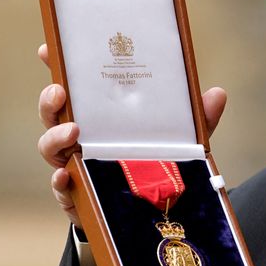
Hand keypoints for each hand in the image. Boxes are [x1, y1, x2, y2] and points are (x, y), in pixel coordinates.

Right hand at [36, 43, 227, 226]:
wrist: (150, 215)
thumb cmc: (157, 166)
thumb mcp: (180, 140)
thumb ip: (197, 119)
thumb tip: (218, 93)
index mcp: (101, 117)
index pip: (74, 87)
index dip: (56, 66)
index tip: (48, 49)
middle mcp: (81, 138)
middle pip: (53, 114)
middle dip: (50, 101)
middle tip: (60, 91)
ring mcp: (75, 166)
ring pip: (50, 148)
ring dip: (55, 138)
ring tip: (72, 132)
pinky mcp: (77, 197)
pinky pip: (61, 188)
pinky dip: (60, 182)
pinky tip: (65, 176)